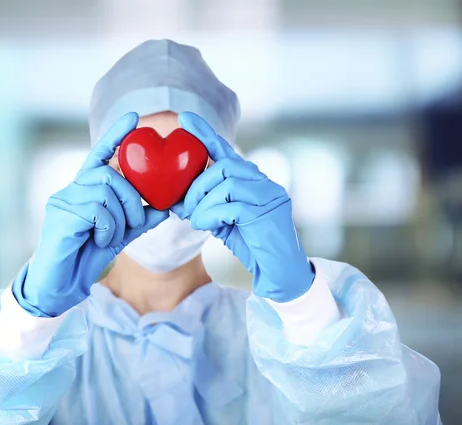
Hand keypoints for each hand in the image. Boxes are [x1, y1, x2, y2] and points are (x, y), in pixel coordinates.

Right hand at [13, 113, 168, 316]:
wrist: (61, 284)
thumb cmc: (87, 255)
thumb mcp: (120, 234)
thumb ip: (140, 220)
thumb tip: (166, 207)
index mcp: (86, 189)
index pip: (101, 154)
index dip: (116, 135)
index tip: (134, 117)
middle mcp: (72, 189)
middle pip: (110, 174)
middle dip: (132, 197)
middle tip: (135, 221)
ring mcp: (64, 199)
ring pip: (106, 191)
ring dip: (120, 216)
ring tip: (112, 236)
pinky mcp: (61, 214)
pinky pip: (97, 209)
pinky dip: (108, 227)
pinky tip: (101, 240)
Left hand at [171, 112, 313, 301]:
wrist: (281, 274)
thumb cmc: (252, 247)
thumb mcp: (226, 222)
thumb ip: (211, 205)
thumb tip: (181, 200)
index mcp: (253, 181)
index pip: (227, 152)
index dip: (205, 134)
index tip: (185, 119)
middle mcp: (264, 183)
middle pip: (223, 166)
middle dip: (197, 185)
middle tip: (185, 207)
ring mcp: (270, 196)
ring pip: (226, 184)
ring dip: (203, 203)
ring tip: (195, 221)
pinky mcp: (268, 213)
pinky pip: (231, 206)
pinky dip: (211, 215)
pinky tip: (206, 227)